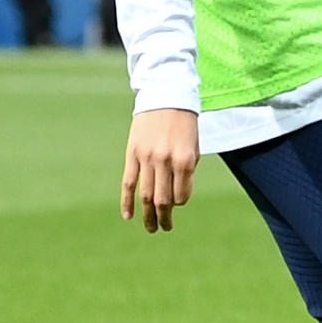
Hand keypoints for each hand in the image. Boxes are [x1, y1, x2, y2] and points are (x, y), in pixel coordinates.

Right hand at [120, 108, 199, 232]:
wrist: (165, 94)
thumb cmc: (184, 122)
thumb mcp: (194, 145)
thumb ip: (187, 170)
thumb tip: (177, 196)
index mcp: (185, 159)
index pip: (182, 195)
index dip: (181, 202)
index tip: (179, 203)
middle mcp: (165, 160)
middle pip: (163, 200)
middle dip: (165, 218)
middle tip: (166, 228)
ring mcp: (147, 157)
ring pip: (146, 195)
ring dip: (148, 216)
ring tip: (151, 228)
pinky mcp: (132, 153)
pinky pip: (128, 182)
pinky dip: (127, 202)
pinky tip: (129, 216)